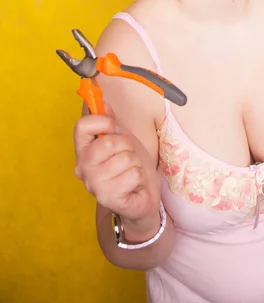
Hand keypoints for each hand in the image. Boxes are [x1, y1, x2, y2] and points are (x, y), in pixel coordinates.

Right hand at [74, 104, 160, 232]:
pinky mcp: (109, 199)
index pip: (82, 126)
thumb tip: (103, 103)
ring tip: (131, 171)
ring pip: (125, 158)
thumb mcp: (123, 139)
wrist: (142, 196)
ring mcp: (94, 185)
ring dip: (135, 163)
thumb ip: (111, 123)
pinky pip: (133, 174)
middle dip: (127, 145)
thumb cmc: (131, 167)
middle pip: (108, 142)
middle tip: (128, 156)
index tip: (113, 127)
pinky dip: (140, 177)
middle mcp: (83, 168)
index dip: (102, 121)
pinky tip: (134, 184)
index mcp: (83, 151)